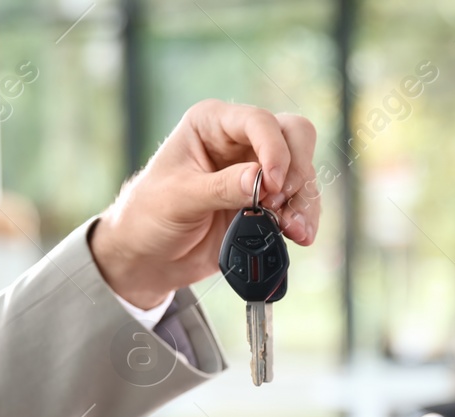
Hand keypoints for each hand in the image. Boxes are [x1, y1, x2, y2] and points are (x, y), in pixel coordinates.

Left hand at [90, 100, 320, 306]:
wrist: (150, 256)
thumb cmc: (150, 216)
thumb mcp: (179, 199)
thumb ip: (221, 188)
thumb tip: (262, 182)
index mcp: (212, 124)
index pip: (259, 121)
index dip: (274, 150)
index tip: (273, 185)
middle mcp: (239, 141)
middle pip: (293, 136)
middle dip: (296, 171)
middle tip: (278, 203)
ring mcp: (256, 170)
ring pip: (302, 171)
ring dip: (304, 200)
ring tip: (293, 230)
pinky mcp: (266, 201)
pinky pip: (299, 202)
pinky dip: (304, 218)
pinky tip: (297, 235)